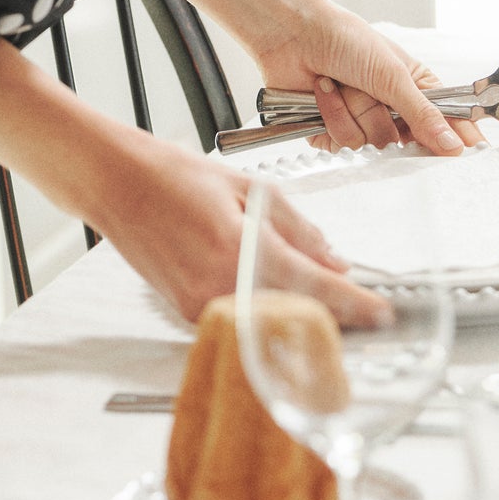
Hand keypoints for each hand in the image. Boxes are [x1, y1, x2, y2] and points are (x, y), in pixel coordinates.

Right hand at [0, 41, 387, 325]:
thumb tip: (335, 260)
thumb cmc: (174, 177)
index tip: (383, 313)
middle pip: (296, 315)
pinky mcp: (186, 312)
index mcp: (241, 251)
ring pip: (268, 322)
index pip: (315, 288)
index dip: (356, 304)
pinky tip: (280, 297)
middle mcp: (221, 287)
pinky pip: (240, 317)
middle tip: (363, 310)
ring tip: (326, 303)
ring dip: (300, 315)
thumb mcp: (247, 189)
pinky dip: (265, 311)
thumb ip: (296, 228)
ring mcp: (200, 305)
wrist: (115, 185)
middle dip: (333, 315)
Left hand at [252, 6, 482, 157]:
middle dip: (386, 119)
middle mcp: (389, 108)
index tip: (466, 151)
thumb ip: (424, 114)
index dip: (456, 137)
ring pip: (371, 145)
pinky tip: (323, 91)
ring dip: (354, 113)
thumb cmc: (347, 40)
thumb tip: (454, 146)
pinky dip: (331, 117)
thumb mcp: (393, 75)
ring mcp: (360, 121)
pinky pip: (341, 146)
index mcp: (413, 87)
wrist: (294, 34)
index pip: (445, 120)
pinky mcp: (330, 133)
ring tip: (342, 84)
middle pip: (405, 142)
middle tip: (376, 97)